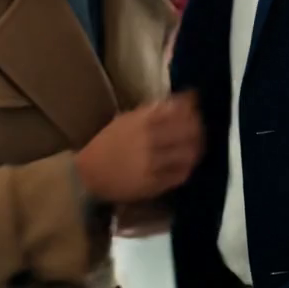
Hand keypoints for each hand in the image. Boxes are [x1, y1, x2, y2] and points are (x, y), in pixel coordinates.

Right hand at [74, 91, 202, 203]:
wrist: (88, 174)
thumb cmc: (107, 143)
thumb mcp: (125, 120)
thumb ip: (151, 112)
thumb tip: (179, 103)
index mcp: (141, 122)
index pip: (176, 109)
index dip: (191, 106)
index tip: (195, 104)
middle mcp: (150, 141)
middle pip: (188, 130)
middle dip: (198, 126)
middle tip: (200, 126)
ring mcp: (153, 164)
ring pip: (188, 153)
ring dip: (197, 147)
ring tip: (197, 145)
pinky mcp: (155, 184)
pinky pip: (180, 174)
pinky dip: (188, 167)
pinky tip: (187, 162)